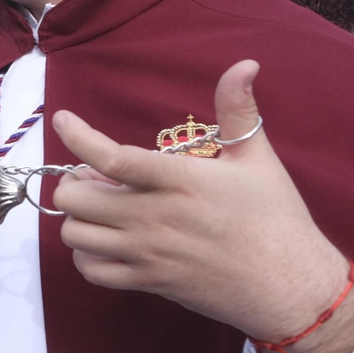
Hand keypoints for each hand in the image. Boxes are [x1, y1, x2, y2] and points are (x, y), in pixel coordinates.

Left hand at [53, 60, 353, 352]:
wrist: (290, 287)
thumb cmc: (274, 219)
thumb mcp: (257, 159)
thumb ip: (237, 110)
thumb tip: (244, 65)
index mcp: (181, 182)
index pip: (114, 158)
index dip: (79, 137)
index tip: (63, 119)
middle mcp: (155, 217)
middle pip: (75, 198)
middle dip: (74, 182)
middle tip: (96, 178)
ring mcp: (148, 252)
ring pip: (75, 234)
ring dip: (78, 217)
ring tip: (102, 208)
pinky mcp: (148, 281)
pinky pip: (91, 270)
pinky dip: (86, 255)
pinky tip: (105, 241)